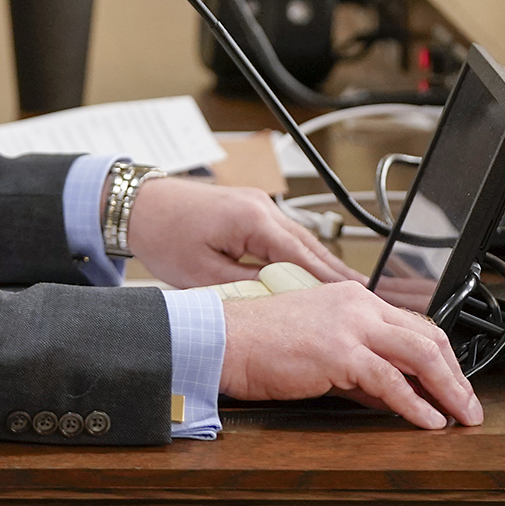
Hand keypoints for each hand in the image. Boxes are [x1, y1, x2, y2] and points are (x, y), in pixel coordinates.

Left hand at [125, 178, 358, 288]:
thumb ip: (246, 287)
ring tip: (345, 292)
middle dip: (336, 274)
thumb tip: (281, 301)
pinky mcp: (251, 208)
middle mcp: (262, 206)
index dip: (329, 282)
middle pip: (310, 246)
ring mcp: (258, 204)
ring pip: (300, 240)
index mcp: (252, 219)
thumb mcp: (203, 274)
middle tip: (366, 300)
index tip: (353, 301)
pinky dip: (300, 255)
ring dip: (320, 265)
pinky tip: (311, 273)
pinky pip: (285, 235)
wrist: (138, 206)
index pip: (303, 256)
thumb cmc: (162, 235)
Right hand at [220, 281, 481, 428]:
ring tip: (460, 416)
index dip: (443, 358)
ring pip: (421, 355)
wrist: (222, 341)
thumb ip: (357, 369)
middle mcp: (357, 306)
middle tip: (469, 405)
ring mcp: (350, 326)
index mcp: (352, 299)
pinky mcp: (339, 352)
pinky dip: (415, 404)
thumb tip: (389, 395)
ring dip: (449, 389)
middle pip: (429, 338)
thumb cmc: (258, 344)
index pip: (415, 326)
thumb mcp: (318, 350)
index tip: (454, 384)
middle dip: (457, 375)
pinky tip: (428, 420)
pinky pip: (391, 380)